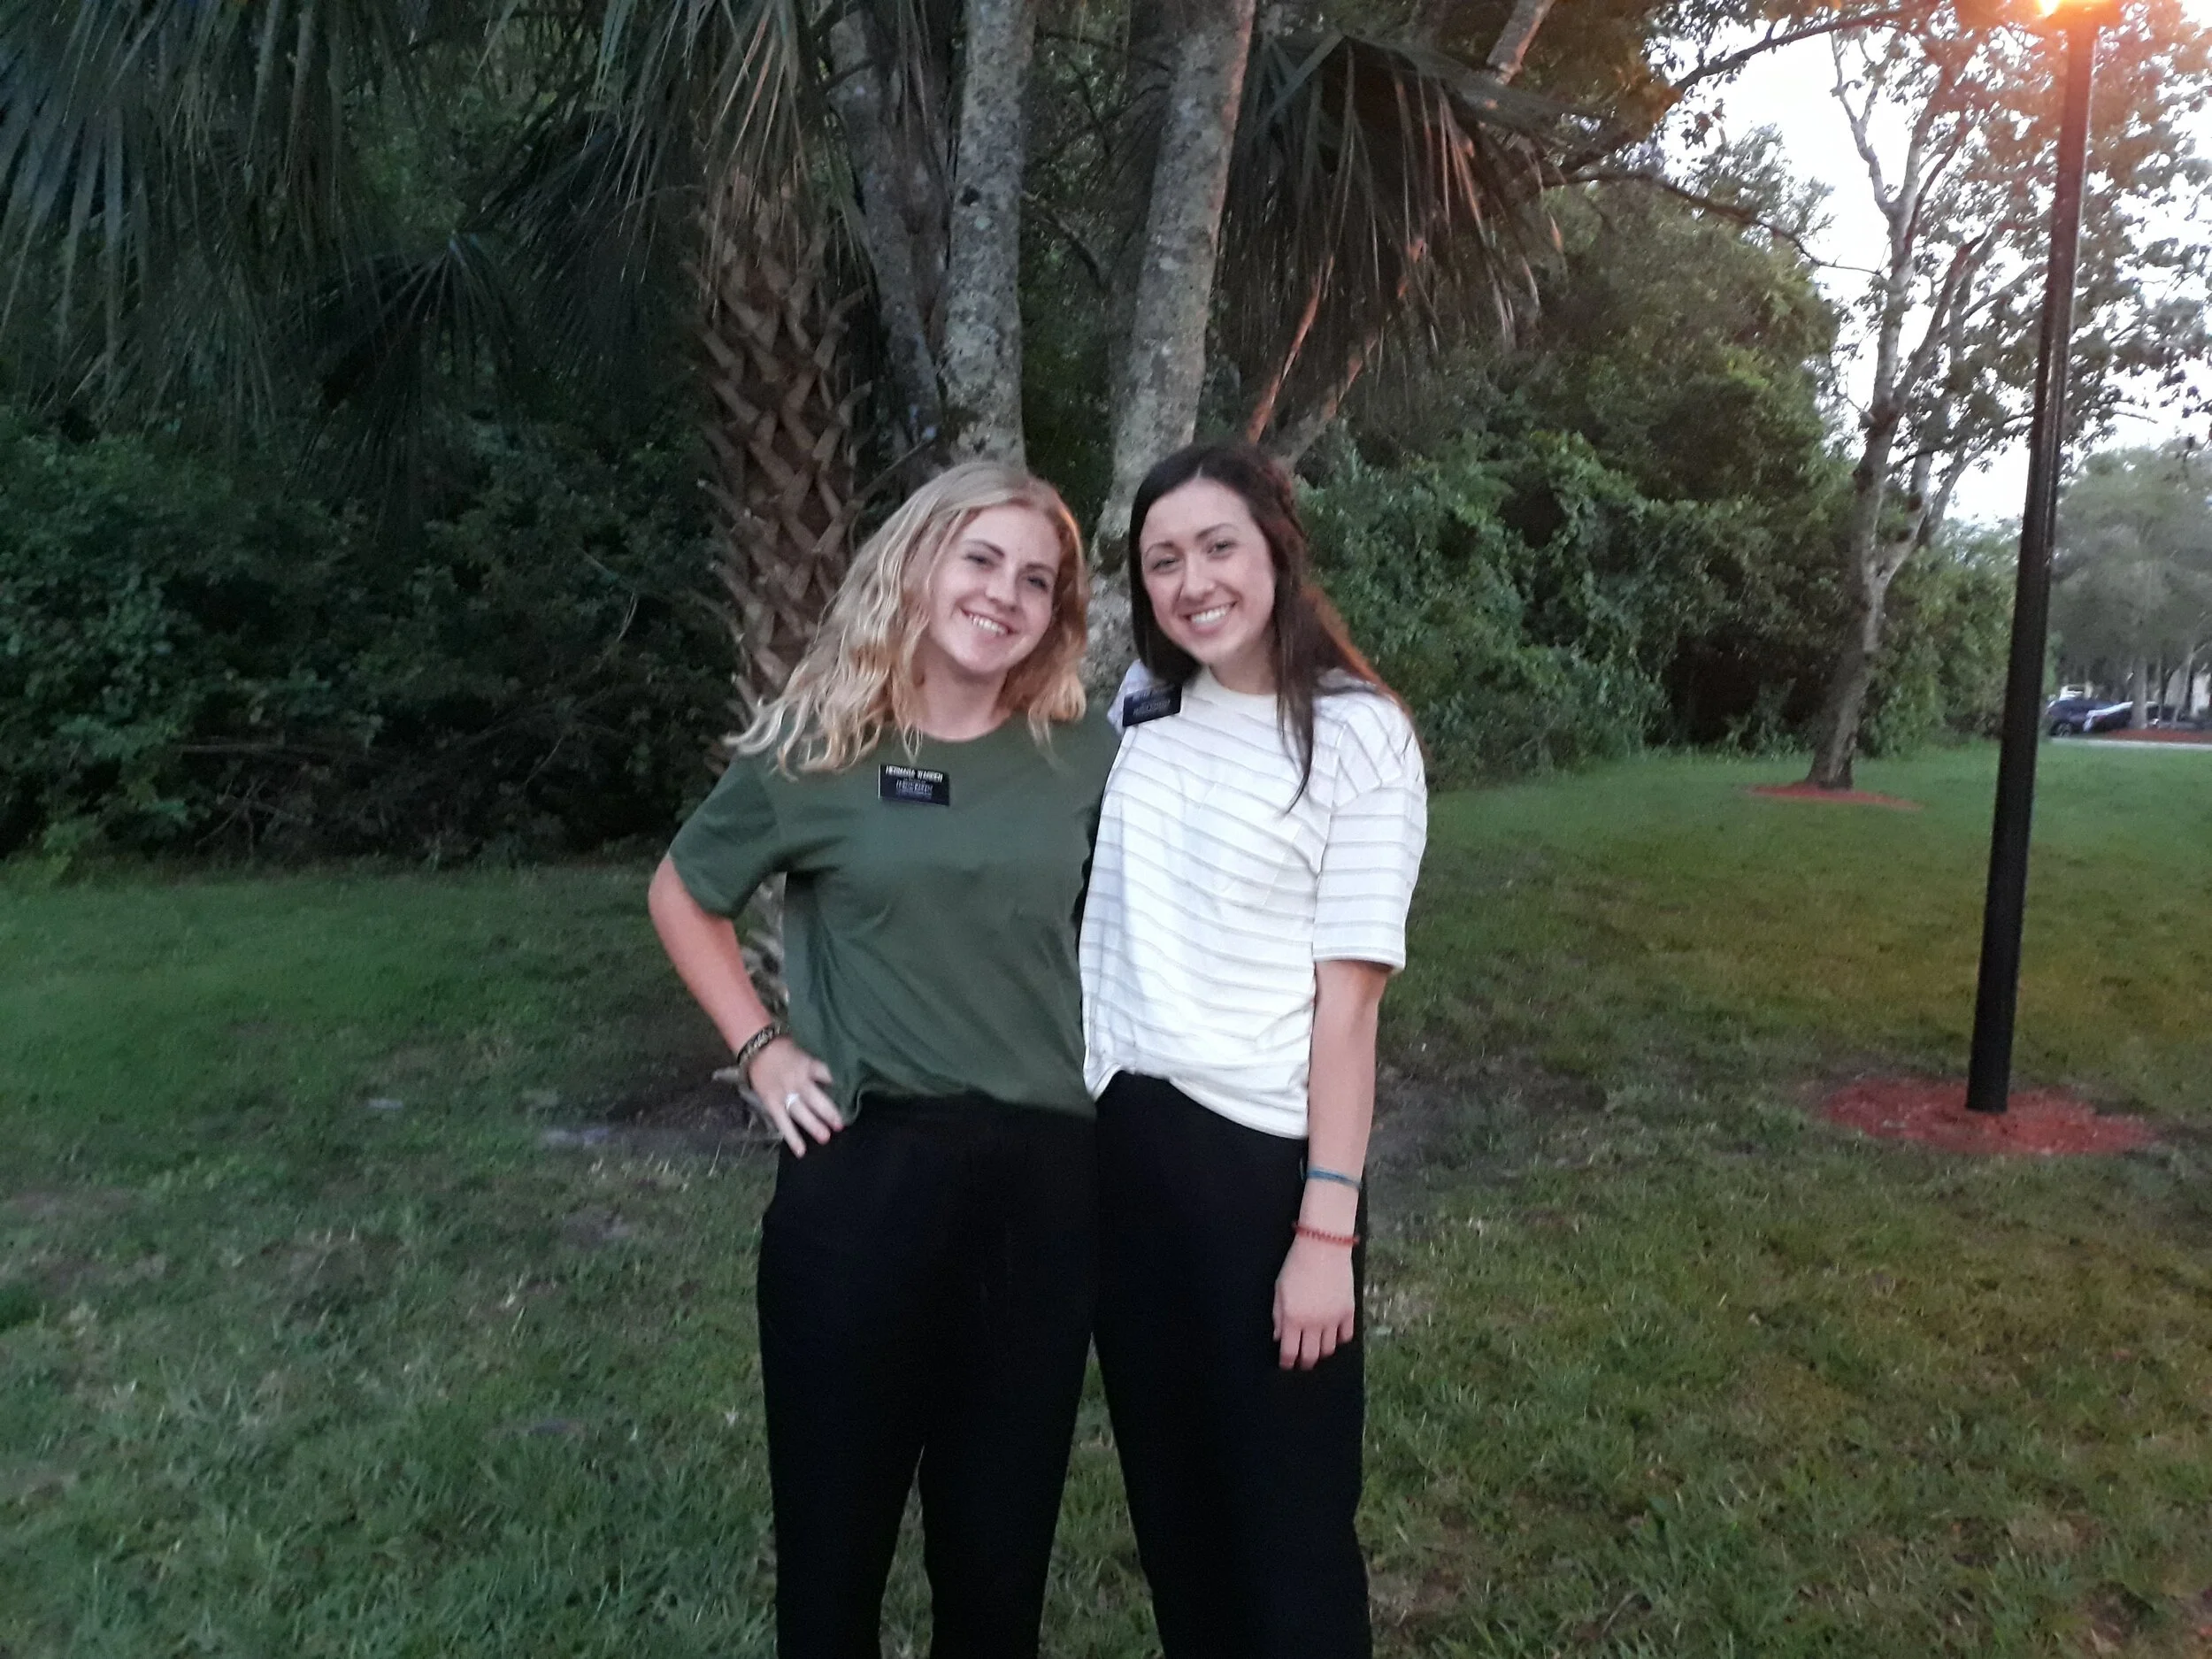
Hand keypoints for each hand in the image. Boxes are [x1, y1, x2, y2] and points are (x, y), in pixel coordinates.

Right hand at [745, 1037, 841, 1155]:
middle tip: (840, 1124)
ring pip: (799, 1112)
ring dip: (813, 1126)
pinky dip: (791, 1138)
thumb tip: (842, 1076)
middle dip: (828, 1112)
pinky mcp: (772, 1103)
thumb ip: (818, 1065)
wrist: (756, 1047)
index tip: (855, 1095)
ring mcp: (783, 1093)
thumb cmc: (785, 1047)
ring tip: (826, 1138)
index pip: (827, 1075)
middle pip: (815, 1098)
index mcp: (807, 1065)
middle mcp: (797, 1081)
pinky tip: (801, 1151)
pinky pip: (782, 1123)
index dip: (841, 1085)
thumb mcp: (805, 1050)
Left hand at [1273, 1234, 1356, 1369]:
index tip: (1286, 1364)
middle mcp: (1314, 1324)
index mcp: (1293, 1319)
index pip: (1290, 1352)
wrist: (1323, 1246)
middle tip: (1302, 1362)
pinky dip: (1339, 1340)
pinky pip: (1346, 1336)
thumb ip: (1278, 1316)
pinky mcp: (1349, 1311)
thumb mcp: (1279, 1290)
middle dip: (1305, 1363)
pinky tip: (1333, 1336)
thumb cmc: (1295, 1265)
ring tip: (1317, 1349)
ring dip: (1321, 1353)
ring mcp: (1334, 1319)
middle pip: (1311, 1356)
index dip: (1287, 1362)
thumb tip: (1279, 1338)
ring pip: (1329, 1350)